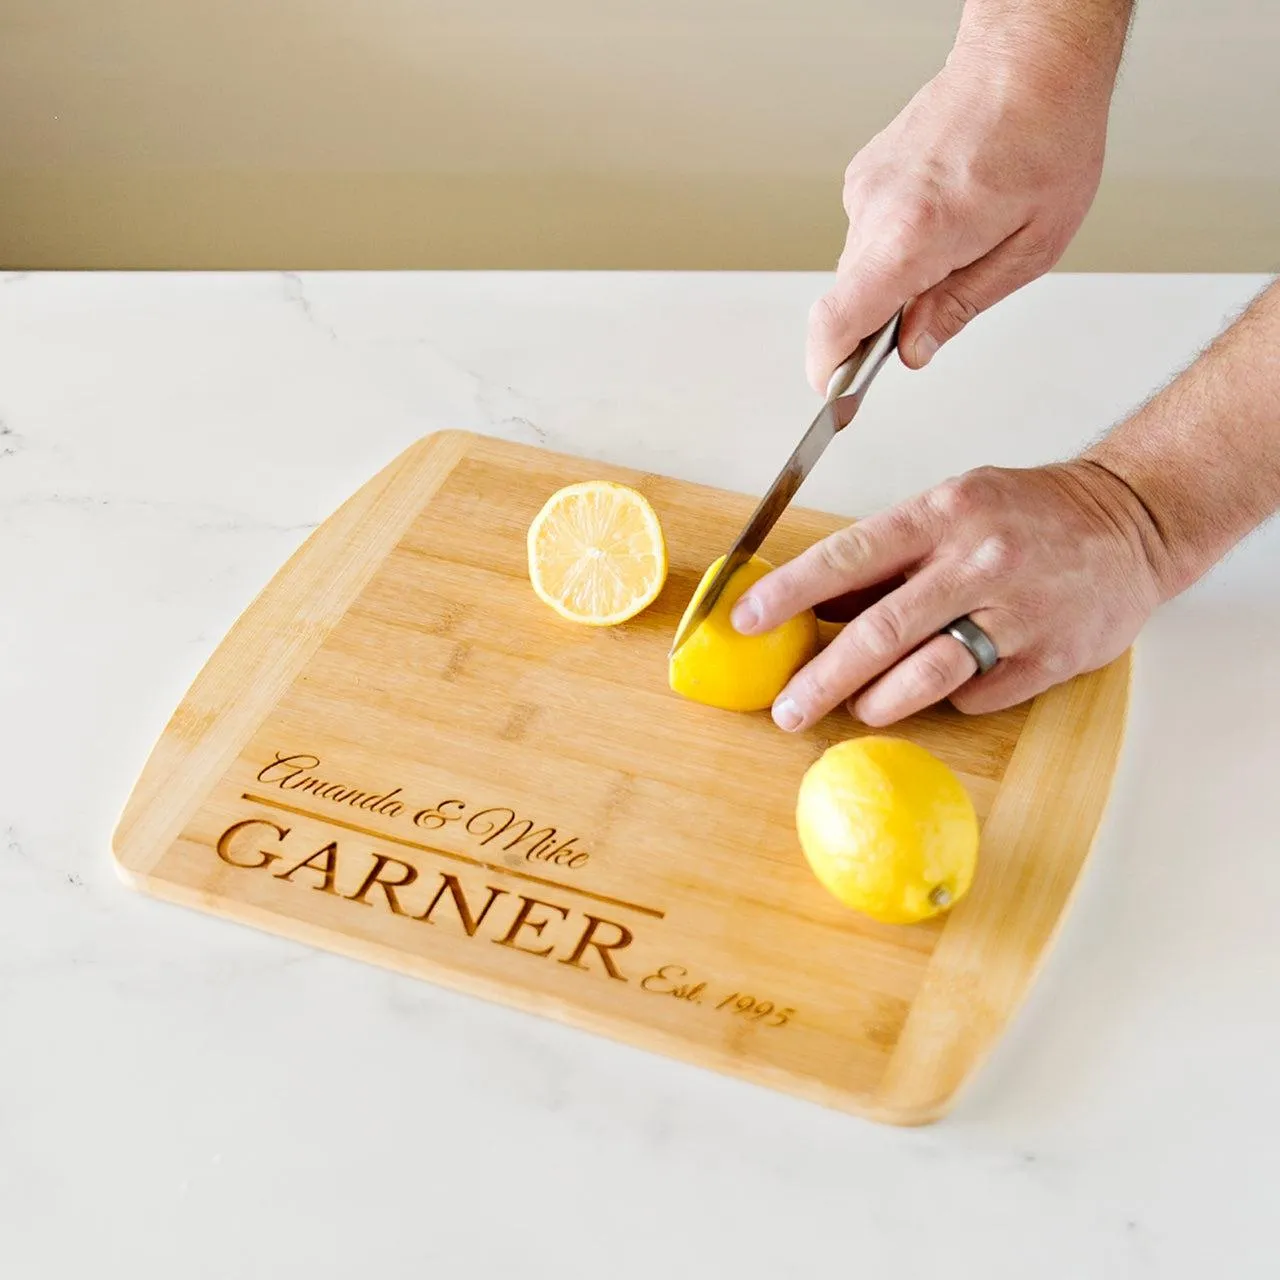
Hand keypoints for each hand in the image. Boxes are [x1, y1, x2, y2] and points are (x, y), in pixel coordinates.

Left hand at [731, 462, 1165, 728]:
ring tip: (855, 708)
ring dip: (878, 700)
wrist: (1132, 521)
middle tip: (786, 708)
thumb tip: (811, 604)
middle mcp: (979, 559)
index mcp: (943, 513)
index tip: (745, 620)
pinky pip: (979, 693)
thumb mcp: (949, 509)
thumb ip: (886, 559)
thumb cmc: (1027, 515)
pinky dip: (949, 698)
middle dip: (822, 677)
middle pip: (881, 631)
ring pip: (928, 673)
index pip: (847, 557)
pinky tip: (941, 689)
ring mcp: (1019, 610)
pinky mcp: (1052, 656)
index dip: (790, 594)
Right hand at [807, 43, 1113, 390]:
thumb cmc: (1046, 138)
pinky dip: (897, 247)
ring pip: (859, 269)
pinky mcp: (864, 176)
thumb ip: (959, 308)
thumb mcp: (1029, 248)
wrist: (1030, 59)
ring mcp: (864, 188)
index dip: (828, 367)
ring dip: (895, 281)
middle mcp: (876, 209)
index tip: (834, 391)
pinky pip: (868, 236)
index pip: (839, 319)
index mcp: (915, 234)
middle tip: (932, 318)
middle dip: (880, 324)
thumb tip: (913, 350)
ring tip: (957, 249)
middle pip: (848, 300)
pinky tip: (944, 221)